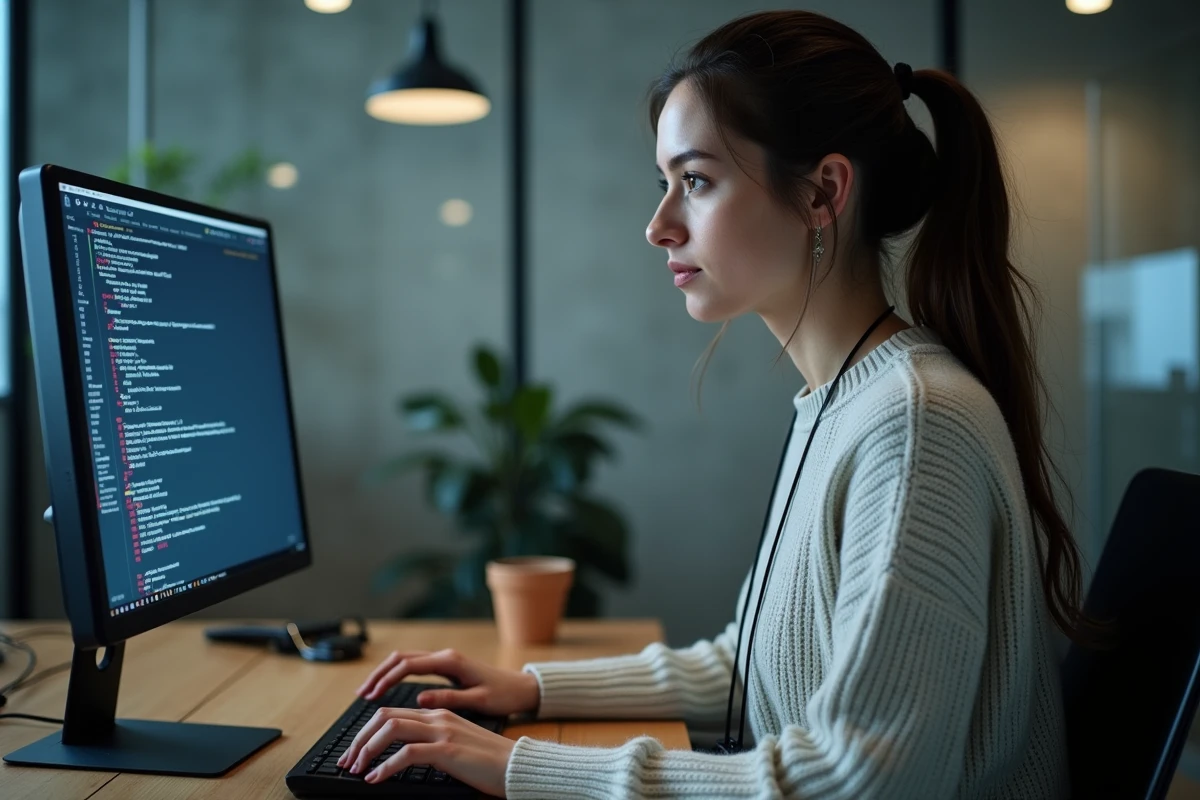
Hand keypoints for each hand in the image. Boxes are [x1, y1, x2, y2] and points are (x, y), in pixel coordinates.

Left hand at [336, 706, 514, 794]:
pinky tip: (377, 778)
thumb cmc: (489, 761)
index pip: (392, 714)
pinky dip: (386, 766)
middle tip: (348, 761)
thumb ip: (432, 743)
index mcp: (439, 714)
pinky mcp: (448, 750)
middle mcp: (438, 718)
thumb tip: (403, 755)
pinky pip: (407, 754)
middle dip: (360, 739)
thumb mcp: (456, 745)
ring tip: (357, 769)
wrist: (518, 765)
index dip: (367, 732)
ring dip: (367, 750)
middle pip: (385, 717)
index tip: (355, 752)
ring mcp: (443, 731)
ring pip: (391, 729)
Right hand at [355, 648, 540, 717]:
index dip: (386, 679)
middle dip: (379, 673)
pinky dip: (397, 674)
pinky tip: (388, 687)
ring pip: (406, 660)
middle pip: (402, 658)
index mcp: (450, 662)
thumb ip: (448, 699)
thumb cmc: (504, 695)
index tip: (370, 695)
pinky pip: (415, 666)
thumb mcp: (478, 701)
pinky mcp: (447, 667)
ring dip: (385, 673)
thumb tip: (418, 698)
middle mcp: (445, 656)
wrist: (522, 688)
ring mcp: (446, 660)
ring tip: (368, 691)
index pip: (408, 665)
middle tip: (361, 693)